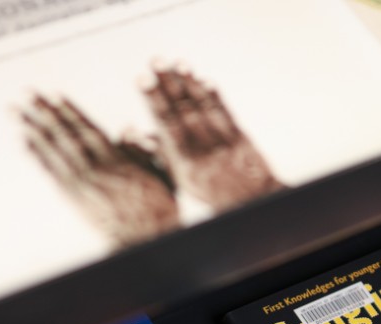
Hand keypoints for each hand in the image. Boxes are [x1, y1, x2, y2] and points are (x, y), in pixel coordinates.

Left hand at [21, 95, 179, 246]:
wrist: (143, 240)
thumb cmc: (156, 206)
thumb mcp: (155, 172)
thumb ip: (137, 150)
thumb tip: (126, 128)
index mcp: (115, 159)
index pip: (87, 128)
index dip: (69, 110)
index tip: (52, 93)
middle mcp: (93, 168)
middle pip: (64, 134)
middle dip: (44, 112)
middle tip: (25, 93)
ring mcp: (80, 184)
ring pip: (52, 150)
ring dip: (32, 128)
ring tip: (15, 112)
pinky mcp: (72, 198)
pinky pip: (50, 172)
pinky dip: (36, 155)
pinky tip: (23, 141)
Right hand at [143, 66, 284, 211]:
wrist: (248, 204)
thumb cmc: (205, 191)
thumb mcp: (178, 179)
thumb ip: (158, 153)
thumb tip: (132, 132)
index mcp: (184, 164)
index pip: (166, 126)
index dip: (154, 101)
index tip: (142, 80)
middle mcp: (204, 152)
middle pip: (183, 112)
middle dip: (168, 84)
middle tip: (156, 60)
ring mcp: (224, 145)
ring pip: (204, 109)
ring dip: (190, 84)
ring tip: (178, 63)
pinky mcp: (241, 140)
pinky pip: (226, 114)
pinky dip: (215, 96)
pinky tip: (205, 80)